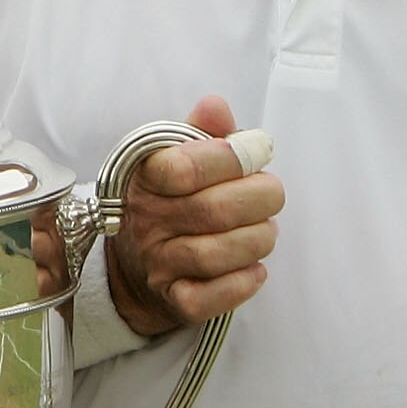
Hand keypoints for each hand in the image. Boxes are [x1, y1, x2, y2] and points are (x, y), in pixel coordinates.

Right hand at [105, 95, 281, 337]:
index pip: (186, 167)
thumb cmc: (168, 200)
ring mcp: (158, 264)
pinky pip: (212, 298)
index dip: (232, 157)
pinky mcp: (174, 301)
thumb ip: (200, 132)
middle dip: (260, 198)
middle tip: (272, 193)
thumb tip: (216, 106)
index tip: (258, 150)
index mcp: (144, 179)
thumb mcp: (175, 158)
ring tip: (265, 229)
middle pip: (214, 210)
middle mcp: (146, 222)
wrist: (134, 264)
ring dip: (258, 239)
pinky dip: (243, 283)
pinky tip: (255, 268)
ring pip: (218, 254)